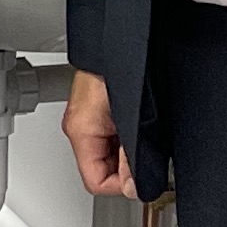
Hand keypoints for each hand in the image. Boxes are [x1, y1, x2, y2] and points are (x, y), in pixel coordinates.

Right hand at [63, 70, 136, 199]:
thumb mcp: (130, 122)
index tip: (142, 174)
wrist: (121, 40)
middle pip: (102, 169)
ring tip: (146, 134)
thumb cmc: (118, 68)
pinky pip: (115, 137)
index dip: (122, 184)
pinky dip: (130, 138)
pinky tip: (143, 125)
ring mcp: (90, 118)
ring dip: (130, 152)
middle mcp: (81, 127)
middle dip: (127, 167)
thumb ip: (131, 157)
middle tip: (146, 151)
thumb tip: (135, 187)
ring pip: (110, 154)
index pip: (96, 182)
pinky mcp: (101, 109)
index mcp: (81, 131)